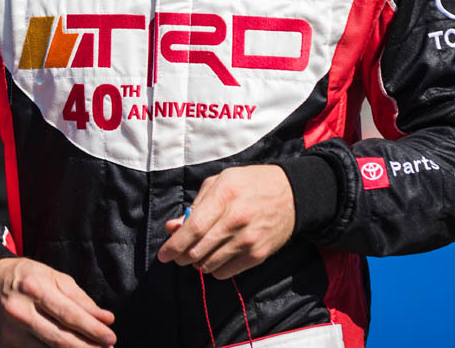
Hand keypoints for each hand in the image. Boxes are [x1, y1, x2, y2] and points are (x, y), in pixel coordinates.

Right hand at [0, 256, 116, 347]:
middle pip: (60, 338)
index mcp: (34, 288)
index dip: (92, 329)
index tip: (111, 337)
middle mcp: (20, 310)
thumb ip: (81, 299)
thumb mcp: (54, 277)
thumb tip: (106, 318)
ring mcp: (11, 330)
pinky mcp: (7, 344)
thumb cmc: (26, 277)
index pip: (69, 314)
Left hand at [157, 164, 294, 278]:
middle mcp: (236, 220)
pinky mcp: (258, 255)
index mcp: (224, 196)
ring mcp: (249, 239)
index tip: (163, 255)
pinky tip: (216, 256)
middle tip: (178, 255)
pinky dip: (214, 269)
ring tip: (199, 252)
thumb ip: (195, 205)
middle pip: (198, 250)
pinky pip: (226, 272)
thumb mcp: (220, 183)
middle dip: (181, 257)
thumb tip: (173, 228)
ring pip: (209, 265)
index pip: (193, 228)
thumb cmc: (249, 184)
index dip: (174, 245)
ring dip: (197, 263)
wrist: (291, 194)